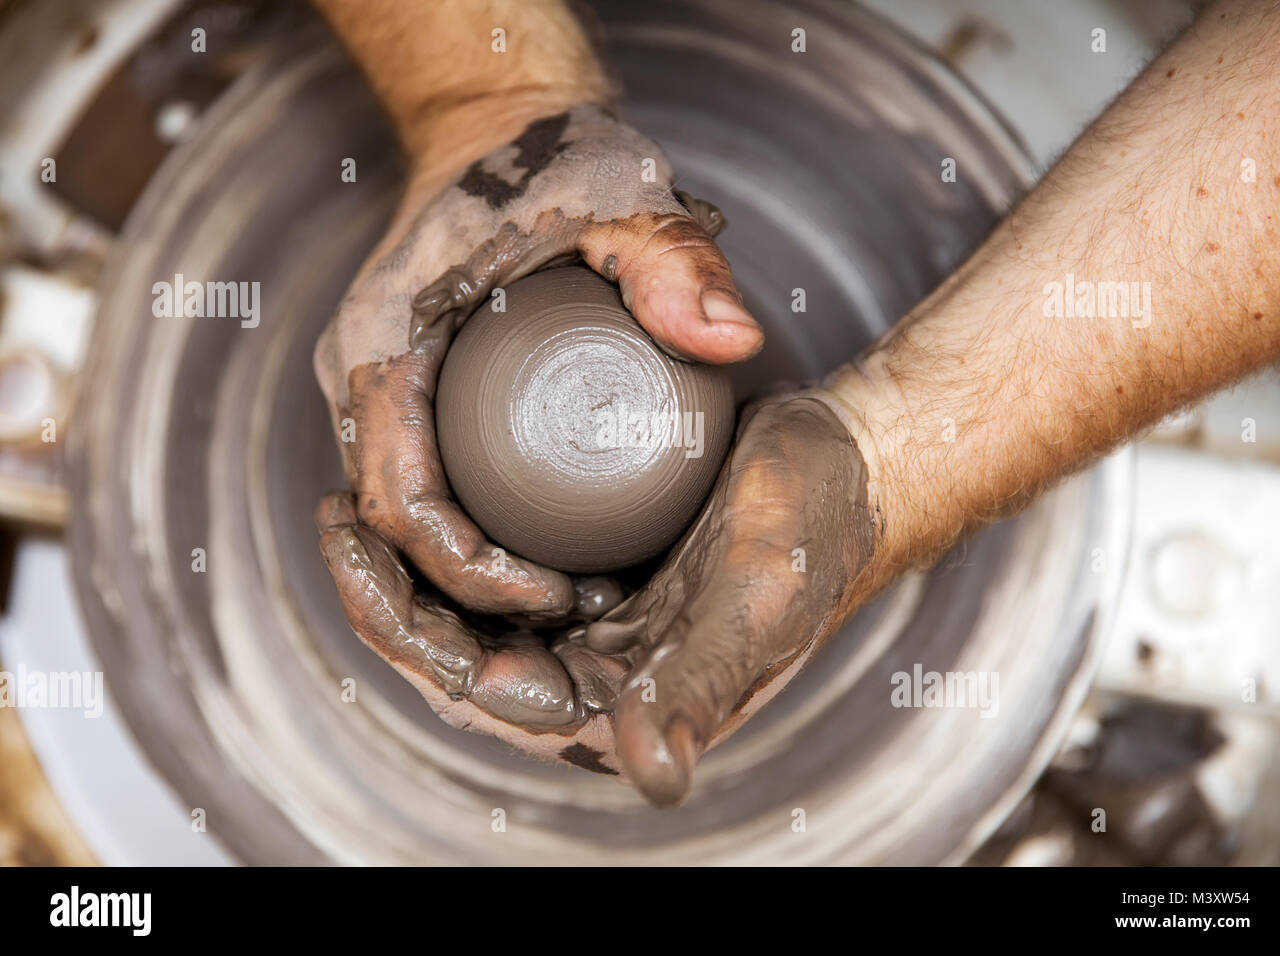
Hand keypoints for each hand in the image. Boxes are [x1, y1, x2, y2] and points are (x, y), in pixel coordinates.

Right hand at [314, 104, 762, 619]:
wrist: (497, 125)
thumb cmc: (549, 158)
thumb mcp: (624, 199)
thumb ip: (677, 263)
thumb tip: (734, 341)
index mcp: (383, 340)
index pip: (397, 498)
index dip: (462, 568)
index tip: (549, 593)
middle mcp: (365, 374)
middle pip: (392, 528)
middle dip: (468, 595)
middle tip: (572, 612)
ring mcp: (383, 387)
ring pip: (407, 516)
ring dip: (473, 575)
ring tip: (572, 599)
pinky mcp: (414, 393)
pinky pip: (430, 485)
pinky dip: (479, 535)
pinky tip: (557, 554)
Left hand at [317, 388, 878, 804]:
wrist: (849, 461)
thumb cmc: (815, 532)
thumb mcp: (755, 604)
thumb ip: (700, 690)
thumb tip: (653, 779)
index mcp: (622, 704)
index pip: (477, 685)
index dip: (401, 627)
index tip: (351, 548)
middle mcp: (597, 669)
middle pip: (454, 647)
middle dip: (386, 592)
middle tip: (336, 513)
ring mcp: (594, 614)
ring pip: (472, 605)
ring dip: (412, 561)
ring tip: (358, 493)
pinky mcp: (599, 560)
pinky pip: (507, 553)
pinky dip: (461, 525)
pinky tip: (430, 471)